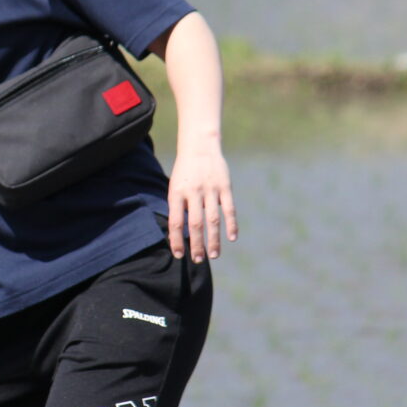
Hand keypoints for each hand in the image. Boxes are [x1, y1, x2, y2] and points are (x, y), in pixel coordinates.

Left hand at [166, 145, 236, 263]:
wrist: (199, 147)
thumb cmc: (185, 172)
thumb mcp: (175, 187)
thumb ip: (178, 208)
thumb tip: (178, 235)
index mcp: (177, 193)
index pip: (176, 222)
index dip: (177, 240)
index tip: (179, 255)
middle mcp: (193, 192)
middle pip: (195, 224)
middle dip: (196, 245)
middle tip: (198, 260)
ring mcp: (210, 189)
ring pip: (213, 220)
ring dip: (214, 239)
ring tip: (214, 255)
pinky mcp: (225, 187)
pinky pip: (229, 209)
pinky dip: (231, 224)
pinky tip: (231, 238)